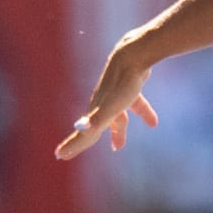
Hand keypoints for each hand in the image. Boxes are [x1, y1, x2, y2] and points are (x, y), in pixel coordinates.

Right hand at [55, 41, 159, 159]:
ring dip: (117, 130)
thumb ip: (95, 119)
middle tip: (83, 158)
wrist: (133, 54)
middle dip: (90, 141)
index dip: (73, 146)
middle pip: (96, 128)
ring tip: (119, 146)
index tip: (59, 155)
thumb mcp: (109, 107)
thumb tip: (80, 128)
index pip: (84, 134)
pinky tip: (153, 122)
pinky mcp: (131, 87)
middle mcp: (103, 103)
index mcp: (97, 111)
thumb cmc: (122, 83)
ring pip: (116, 117)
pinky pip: (135, 104)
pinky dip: (142, 114)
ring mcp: (116, 94)